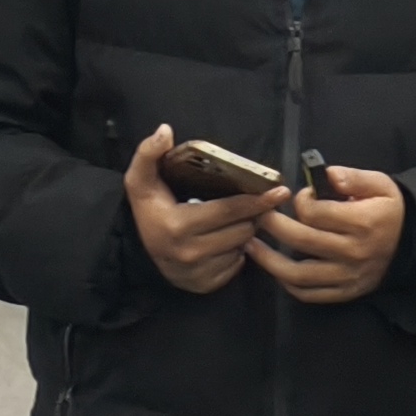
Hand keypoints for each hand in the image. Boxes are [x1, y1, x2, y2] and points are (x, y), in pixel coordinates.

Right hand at [126, 127, 275, 294]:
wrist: (136, 253)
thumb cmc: (148, 209)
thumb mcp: (140, 179)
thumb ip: (149, 153)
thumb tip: (165, 130)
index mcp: (177, 225)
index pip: (229, 211)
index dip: (256, 200)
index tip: (280, 191)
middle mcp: (189, 253)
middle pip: (242, 230)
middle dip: (249, 216)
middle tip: (250, 206)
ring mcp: (198, 273)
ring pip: (242, 248)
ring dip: (243, 234)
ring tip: (233, 224)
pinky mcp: (206, 285)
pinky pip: (236, 266)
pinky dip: (235, 253)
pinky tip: (223, 243)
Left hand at [260, 163, 410, 305]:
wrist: (412, 243)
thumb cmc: (390, 210)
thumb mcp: (380, 184)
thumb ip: (352, 177)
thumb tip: (325, 174)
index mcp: (362, 222)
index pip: (314, 213)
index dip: (299, 201)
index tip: (298, 196)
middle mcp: (354, 252)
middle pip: (301, 241)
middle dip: (272, 225)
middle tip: (259, 215)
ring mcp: (349, 276)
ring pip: (299, 275)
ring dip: (268, 260)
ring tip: (250, 245)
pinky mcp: (346, 292)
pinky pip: (309, 294)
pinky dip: (287, 284)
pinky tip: (274, 269)